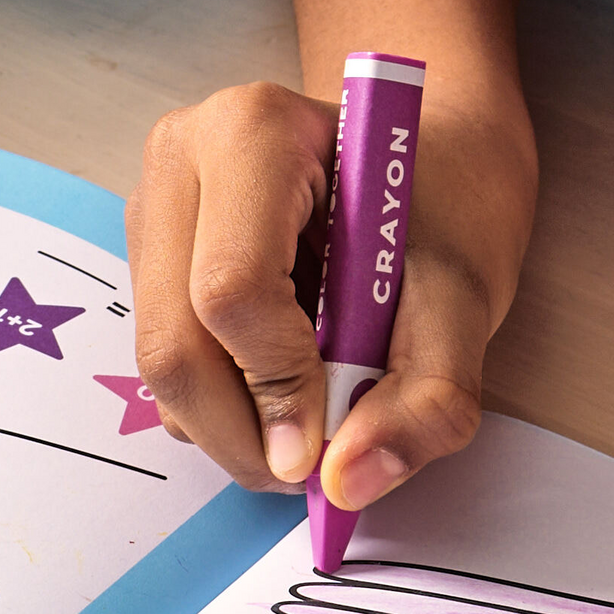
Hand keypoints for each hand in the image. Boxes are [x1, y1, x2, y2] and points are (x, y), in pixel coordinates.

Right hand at [125, 80, 532, 507]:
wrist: (431, 163)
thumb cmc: (446, 208)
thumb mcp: (465, 298)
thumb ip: (427, 396)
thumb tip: (349, 481)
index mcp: (255, 132)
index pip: (232, 289)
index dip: (279, 385)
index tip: (334, 445)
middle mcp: (181, 157)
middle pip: (176, 339)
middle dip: (247, 430)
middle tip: (319, 465)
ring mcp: (154, 205)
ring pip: (164, 363)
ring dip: (239, 422)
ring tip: (320, 407)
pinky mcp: (149, 253)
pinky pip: (165, 361)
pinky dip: (225, 401)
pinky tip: (287, 372)